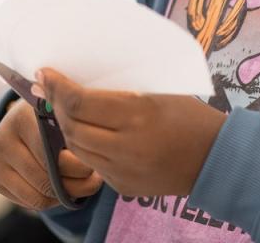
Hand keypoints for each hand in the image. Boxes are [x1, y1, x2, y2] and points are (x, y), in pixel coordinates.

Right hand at [0, 98, 102, 210]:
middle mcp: (3, 138)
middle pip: (45, 176)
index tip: (95, 163)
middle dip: (75, 181)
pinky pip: (30, 202)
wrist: (26, 116)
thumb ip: (75, 129)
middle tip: (96, 178)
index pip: (51, 150)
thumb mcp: (65, 113)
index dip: (77, 162)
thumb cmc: (55, 114)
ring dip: (65, 194)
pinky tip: (65, 187)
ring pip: (38, 194)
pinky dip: (52, 200)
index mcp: (23, 116)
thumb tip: (93, 161)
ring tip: (85, 185)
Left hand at [36, 69, 225, 197]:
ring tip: (65, 108)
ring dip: (67, 127)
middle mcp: (125, 145)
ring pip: (77, 148)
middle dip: (56, 106)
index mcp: (138, 114)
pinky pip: (93, 164)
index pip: (80, 102)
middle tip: (49, 88)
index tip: (45, 73)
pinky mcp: (123, 186)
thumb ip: (125, 90)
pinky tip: (89, 132)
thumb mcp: (162, 92)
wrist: (215, 158)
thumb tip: (87, 80)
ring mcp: (122, 170)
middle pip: (72, 127)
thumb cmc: (192, 115)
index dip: (58, 87)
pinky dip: (86, 146)